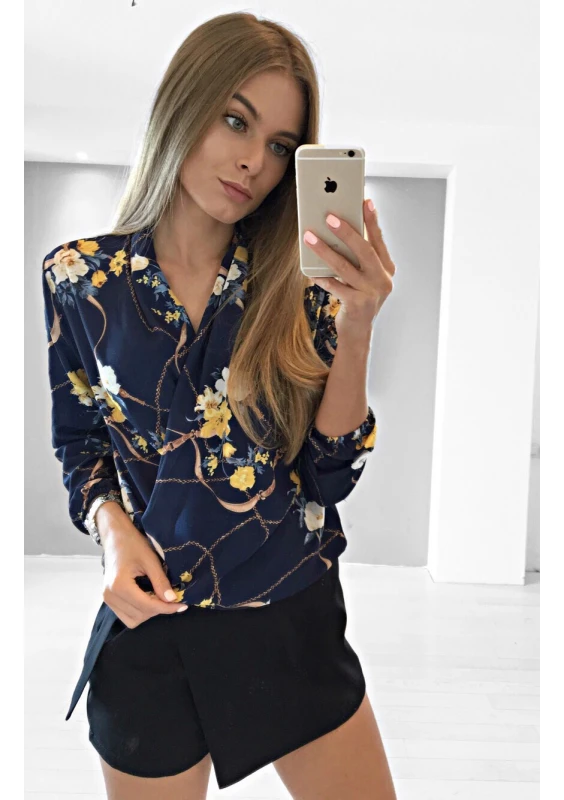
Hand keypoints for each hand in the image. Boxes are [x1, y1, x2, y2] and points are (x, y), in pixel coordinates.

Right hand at [96, 503, 187, 626]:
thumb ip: (160, 581)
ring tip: (159, 598)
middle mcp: (110, 595)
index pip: (147, 606)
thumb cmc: (133, 544)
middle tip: (172, 599)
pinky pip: (126, 615)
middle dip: (158, 609)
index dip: (167, 608)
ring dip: (149, 613)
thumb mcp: (150, 560)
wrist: (115, 536)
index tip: (182, 605)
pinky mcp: (108, 599)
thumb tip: (172, 600)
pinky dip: (140, 611)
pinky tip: (148, 598)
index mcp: (119, 585)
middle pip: (140, 615)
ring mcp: (107, 599)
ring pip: (133, 620)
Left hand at [303, 199, 395, 336]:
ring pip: (344, 267)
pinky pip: (335, 286)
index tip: (364, 200)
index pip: (378, 240)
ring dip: (325, 250)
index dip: (372, 220)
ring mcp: (371, 293)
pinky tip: (311, 270)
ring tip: (310, 237)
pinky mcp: (358, 305)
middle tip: (329, 216)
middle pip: (364, 250)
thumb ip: (357, 258)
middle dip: (346, 231)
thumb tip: (338, 229)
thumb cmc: (358, 298)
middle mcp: (383, 279)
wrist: (358, 331)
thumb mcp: (364, 277)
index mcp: (387, 268)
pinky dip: (322, 277)